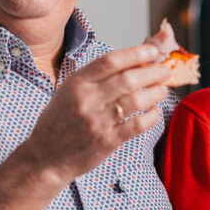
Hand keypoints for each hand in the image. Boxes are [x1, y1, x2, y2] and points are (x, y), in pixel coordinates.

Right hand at [18, 43, 169, 184]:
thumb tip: (134, 60)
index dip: (137, 53)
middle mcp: (87, 100)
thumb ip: (96, 77)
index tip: (153, 51)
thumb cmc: (59, 121)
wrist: (45, 157)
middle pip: (128, 79)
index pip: (111, 61)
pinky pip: (136, 125)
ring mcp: (97, 122)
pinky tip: (155, 111)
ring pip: (136, 101)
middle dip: (152, 72)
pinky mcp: (106, 142)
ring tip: (163, 89)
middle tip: (165, 71)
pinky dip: (151, 116)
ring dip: (155, 93)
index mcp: (77, 83)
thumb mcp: (69, 91)